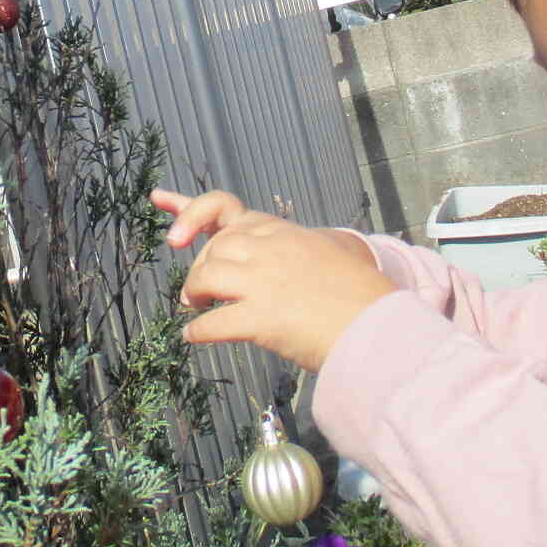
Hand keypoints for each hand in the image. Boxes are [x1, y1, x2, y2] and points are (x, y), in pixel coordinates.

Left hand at [153, 189, 394, 371]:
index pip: (225, 209)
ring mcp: (264, 283)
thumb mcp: (328, 256)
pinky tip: (194, 337)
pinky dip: (198, 331)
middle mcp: (270, 250)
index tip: (164, 211)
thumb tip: (275, 266)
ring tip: (194, 308)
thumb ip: (296, 252)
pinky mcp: (262, 319)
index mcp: (285, 233)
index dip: (190, 209)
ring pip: (206, 277)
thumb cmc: (361, 298)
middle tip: (196, 291)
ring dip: (194, 294)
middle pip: (213, 247)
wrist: (382, 327)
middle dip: (199, 265)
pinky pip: (213, 323)